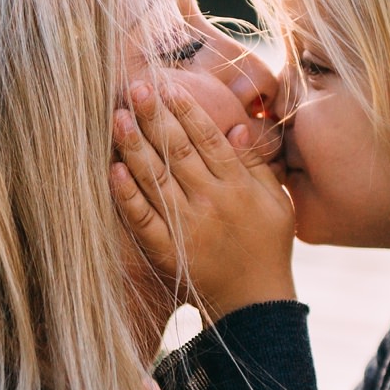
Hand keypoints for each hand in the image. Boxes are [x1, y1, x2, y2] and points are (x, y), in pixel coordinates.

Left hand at [112, 79, 297, 318]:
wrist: (255, 304)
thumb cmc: (269, 247)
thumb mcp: (277, 203)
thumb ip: (257, 165)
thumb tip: (237, 127)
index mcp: (238, 187)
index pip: (208, 139)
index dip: (186, 110)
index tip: (167, 85)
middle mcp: (212, 202)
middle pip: (178, 151)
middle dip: (155, 117)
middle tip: (135, 87)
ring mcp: (188, 227)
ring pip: (156, 179)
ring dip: (135, 147)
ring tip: (117, 118)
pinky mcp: (168, 251)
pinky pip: (143, 219)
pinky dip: (127, 195)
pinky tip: (112, 171)